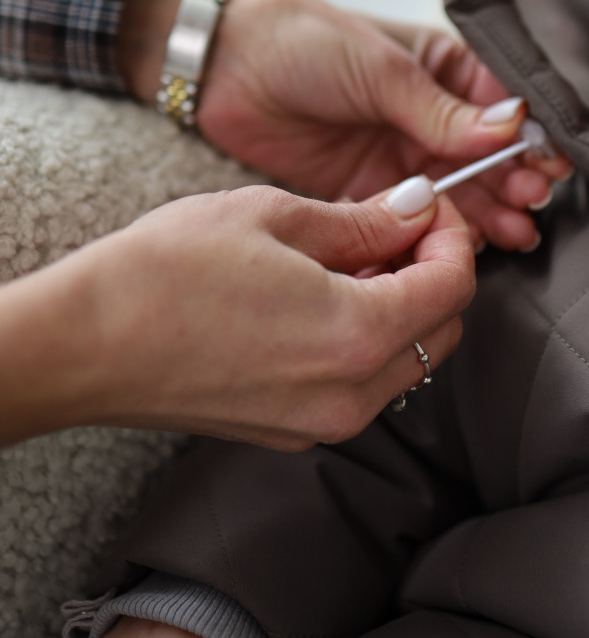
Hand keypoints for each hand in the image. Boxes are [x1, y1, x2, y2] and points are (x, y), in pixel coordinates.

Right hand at [0, 180, 472, 447]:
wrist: (85, 342)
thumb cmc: (166, 271)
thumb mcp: (274, 216)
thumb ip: (363, 219)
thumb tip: (417, 210)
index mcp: (357, 334)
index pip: (454, 286)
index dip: (453, 235)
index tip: (429, 206)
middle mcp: (351, 394)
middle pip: (442, 330)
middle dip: (433, 271)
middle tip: (394, 225)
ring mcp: (320, 422)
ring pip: (406, 361)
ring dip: (401, 306)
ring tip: (354, 255)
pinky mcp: (290, 431)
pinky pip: (360, 384)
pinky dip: (365, 339)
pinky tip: (323, 296)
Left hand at [118, 0, 571, 250]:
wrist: (223, 65)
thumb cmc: (303, 40)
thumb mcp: (379, 69)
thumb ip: (440, 109)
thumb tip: (510, 126)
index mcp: (438, 68)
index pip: (498, 106)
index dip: (527, 137)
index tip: (549, 165)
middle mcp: (424, 114)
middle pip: (483, 156)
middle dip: (512, 181)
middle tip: (531, 206)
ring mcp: (396, 153)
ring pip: (455, 190)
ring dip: (486, 210)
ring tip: (514, 233)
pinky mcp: (363, 187)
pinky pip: (410, 215)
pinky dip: (436, 230)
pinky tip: (463, 243)